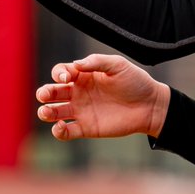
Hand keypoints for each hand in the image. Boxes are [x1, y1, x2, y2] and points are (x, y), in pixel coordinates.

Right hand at [35, 54, 170, 140]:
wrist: (150, 106)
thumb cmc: (135, 82)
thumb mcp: (118, 65)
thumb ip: (96, 62)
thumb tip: (75, 65)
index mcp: (84, 76)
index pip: (61, 73)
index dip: (59, 74)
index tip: (68, 77)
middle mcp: (79, 93)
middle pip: (52, 92)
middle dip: (44, 92)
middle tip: (45, 95)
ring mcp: (81, 111)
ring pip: (54, 112)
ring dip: (45, 112)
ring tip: (47, 112)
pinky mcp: (86, 128)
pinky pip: (66, 132)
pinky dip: (58, 131)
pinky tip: (60, 127)